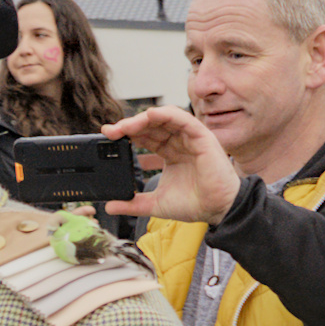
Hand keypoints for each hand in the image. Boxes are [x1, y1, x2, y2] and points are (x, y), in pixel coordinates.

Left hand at [102, 106, 241, 222]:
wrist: (216, 210)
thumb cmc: (193, 203)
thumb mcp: (155, 204)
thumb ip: (132, 204)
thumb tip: (110, 206)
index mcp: (169, 153)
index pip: (146, 136)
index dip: (127, 134)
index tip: (107, 137)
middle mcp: (179, 142)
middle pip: (152, 125)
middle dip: (129, 126)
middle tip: (110, 132)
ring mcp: (191, 138)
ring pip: (165, 119)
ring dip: (143, 119)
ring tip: (124, 126)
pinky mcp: (203, 137)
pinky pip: (184, 120)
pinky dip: (167, 115)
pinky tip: (150, 115)